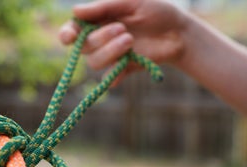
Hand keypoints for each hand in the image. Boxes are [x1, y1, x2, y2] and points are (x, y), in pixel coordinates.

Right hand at [59, 0, 187, 77]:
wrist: (179, 31)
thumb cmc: (155, 10)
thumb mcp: (131, 2)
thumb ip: (103, 7)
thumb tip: (74, 11)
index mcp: (97, 21)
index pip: (72, 31)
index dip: (66, 34)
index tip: (70, 36)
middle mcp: (100, 40)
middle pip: (83, 48)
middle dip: (100, 39)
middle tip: (123, 29)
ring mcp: (111, 56)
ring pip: (94, 63)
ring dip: (109, 52)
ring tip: (130, 40)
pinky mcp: (123, 70)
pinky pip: (110, 79)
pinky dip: (114, 76)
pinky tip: (125, 66)